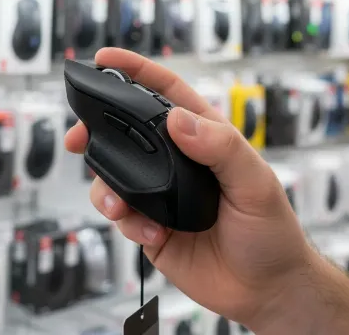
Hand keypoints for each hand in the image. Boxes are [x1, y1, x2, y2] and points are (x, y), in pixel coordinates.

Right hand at [65, 48, 318, 329]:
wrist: (265, 289)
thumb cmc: (270, 230)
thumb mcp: (255, 182)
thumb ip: (220, 147)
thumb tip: (176, 119)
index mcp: (203, 136)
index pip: (165, 92)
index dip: (135, 71)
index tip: (104, 59)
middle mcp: (176, 160)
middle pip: (126, 129)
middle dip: (96, 127)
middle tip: (78, 135)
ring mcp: (159, 192)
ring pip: (114, 173)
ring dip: (105, 185)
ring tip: (117, 204)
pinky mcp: (149, 224)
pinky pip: (121, 214)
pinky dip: (126, 221)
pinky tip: (151, 233)